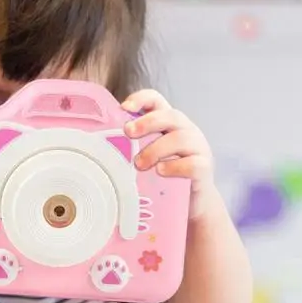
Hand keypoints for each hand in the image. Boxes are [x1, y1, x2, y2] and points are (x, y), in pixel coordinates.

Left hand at [122, 89, 215, 218]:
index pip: (157, 101)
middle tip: (128, 132)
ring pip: (181, 139)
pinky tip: (161, 172)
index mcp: (169, 124)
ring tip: (140, 164)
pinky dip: (175, 167)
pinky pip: (193, 164)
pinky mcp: (205, 169)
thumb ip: (131, 149)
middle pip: (170, 115)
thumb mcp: (147, 158)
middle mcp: (186, 131)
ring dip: (156, 149)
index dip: (142, 99)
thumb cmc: (164, 177)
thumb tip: (96, 149)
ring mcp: (198, 148)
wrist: (193, 203)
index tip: (124, 107)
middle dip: (147, 122)